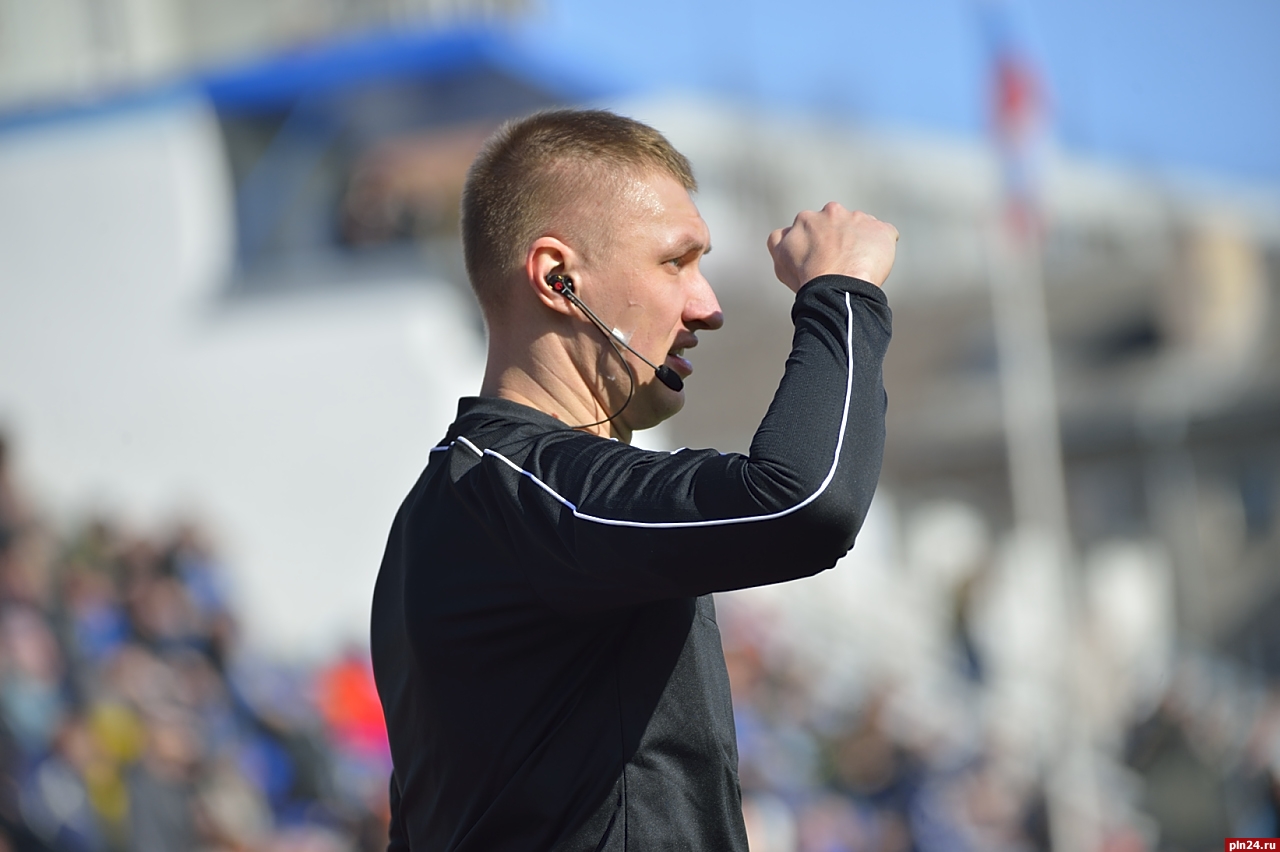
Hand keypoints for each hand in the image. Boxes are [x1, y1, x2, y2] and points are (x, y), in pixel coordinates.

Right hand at [767, 203, 898, 291]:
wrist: (837, 288)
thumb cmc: (807, 278)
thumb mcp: (780, 259)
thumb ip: (779, 239)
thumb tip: (787, 232)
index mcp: (807, 218)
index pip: (812, 227)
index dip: (816, 244)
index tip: (819, 259)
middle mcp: (833, 212)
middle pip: (837, 223)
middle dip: (839, 237)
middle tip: (838, 262)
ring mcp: (860, 219)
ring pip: (861, 228)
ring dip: (860, 242)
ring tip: (857, 267)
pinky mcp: (883, 230)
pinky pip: (885, 235)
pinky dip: (881, 247)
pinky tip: (874, 265)